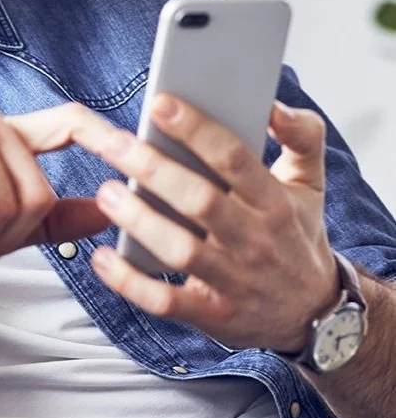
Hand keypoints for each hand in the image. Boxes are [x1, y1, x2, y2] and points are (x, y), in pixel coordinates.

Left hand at [89, 95, 339, 351]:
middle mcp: (255, 241)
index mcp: (274, 202)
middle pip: (200, 200)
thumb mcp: (312, 183)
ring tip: (107, 193)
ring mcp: (233, 281)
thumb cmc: (296, 235)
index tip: (160, 103)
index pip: (234, 158)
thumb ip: (302, 136)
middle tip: (114, 144)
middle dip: (154, 170)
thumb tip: (273, 105)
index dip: (196, 130)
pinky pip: (166, 301)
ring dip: (140, 221)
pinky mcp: (212, 314)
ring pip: (181, 250)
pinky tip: (102, 258)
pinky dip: (130, 282)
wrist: (314, 313)